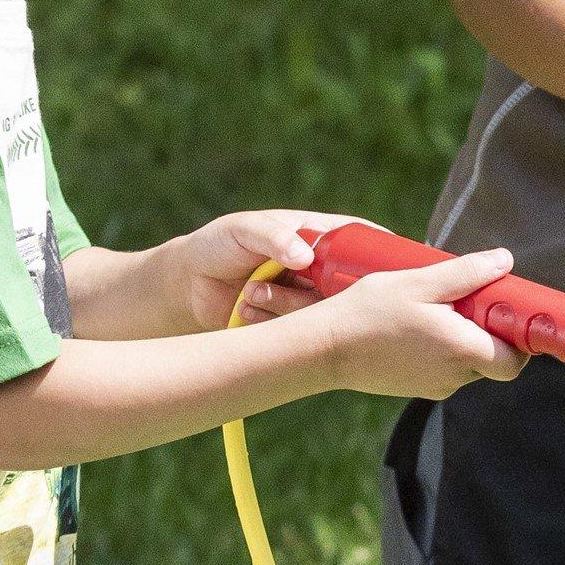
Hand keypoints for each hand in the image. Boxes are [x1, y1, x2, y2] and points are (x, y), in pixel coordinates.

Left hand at [165, 209, 361, 334]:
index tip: (371, 270)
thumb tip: (306, 257)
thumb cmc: (219, 244)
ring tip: (251, 291)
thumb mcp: (244, 230)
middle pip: (347, 287)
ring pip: (322, 313)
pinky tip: (247, 308)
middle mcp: (321, 270)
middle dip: (316, 291)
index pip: (360, 243)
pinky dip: (270, 322)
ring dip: (284, 304)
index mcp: (319, 237)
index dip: (373, 256)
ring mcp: (309, 298)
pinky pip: (298, 334)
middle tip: (284, 279)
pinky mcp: (293, 326)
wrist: (190, 283)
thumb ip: (274, 238)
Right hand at [314, 247, 528, 401]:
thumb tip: (503, 261)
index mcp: (462, 351)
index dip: (521, 341)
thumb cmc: (369, 312)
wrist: (324, 347)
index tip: (510, 315)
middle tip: (471, 302)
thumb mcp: (419, 282)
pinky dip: (442, 348)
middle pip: (493, 360)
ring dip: (464, 338)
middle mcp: (453, 377)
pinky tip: (418, 325)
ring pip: (468, 363)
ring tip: (437, 309)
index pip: (515, 362)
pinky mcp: (416, 387)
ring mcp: (434, 386)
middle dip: (490, 332)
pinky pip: (444, 368)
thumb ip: (466, 273)